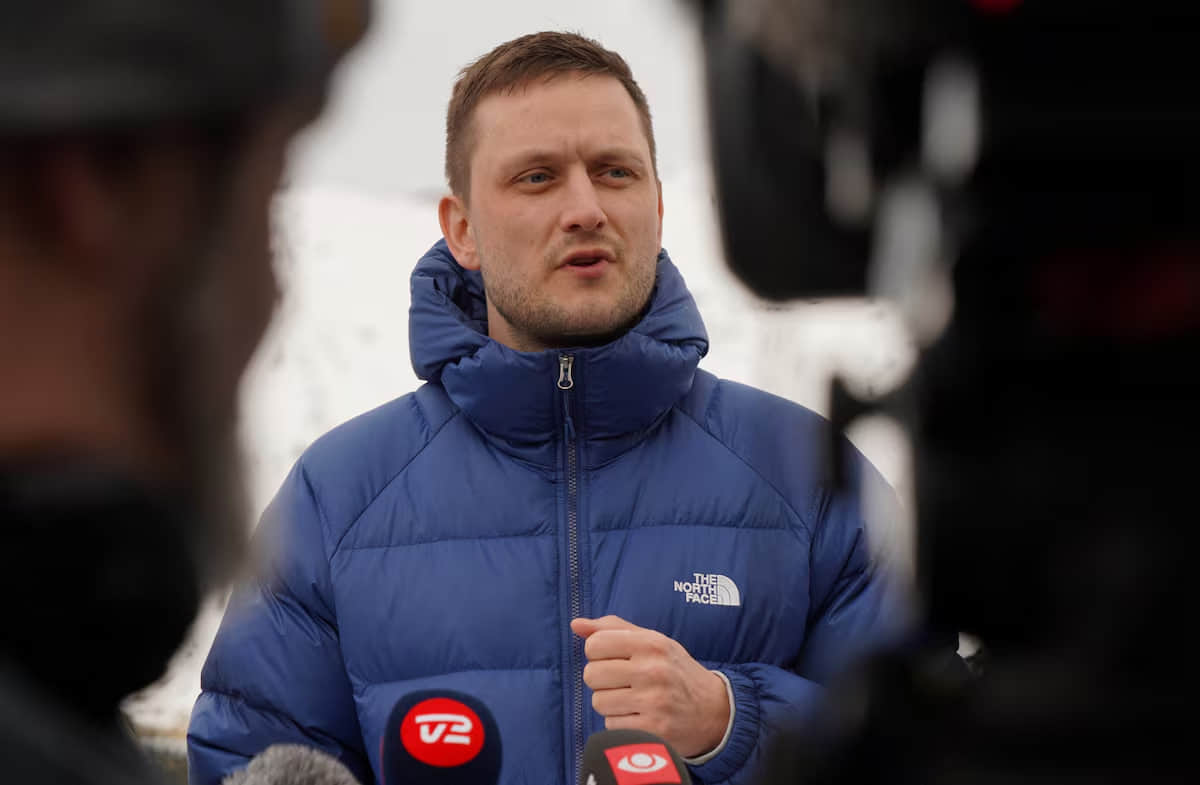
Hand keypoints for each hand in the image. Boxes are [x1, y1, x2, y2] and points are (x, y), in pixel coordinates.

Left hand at [570, 615, 729, 758]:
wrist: (714, 710)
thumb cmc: (675, 671)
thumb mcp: (653, 641)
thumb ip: (614, 629)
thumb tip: (576, 624)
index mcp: (652, 643)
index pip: (595, 644)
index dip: (598, 653)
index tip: (613, 659)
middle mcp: (653, 670)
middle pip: (592, 675)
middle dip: (602, 680)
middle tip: (623, 682)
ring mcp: (653, 702)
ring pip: (599, 702)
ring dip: (610, 703)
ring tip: (633, 700)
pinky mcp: (653, 730)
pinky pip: (611, 725)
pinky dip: (620, 722)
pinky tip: (640, 716)